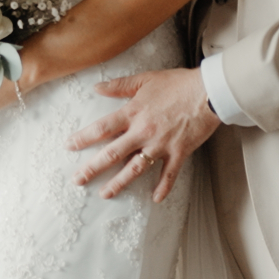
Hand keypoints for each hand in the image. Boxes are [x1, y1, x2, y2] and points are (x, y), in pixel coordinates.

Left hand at [69, 68, 217, 201]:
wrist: (208, 91)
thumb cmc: (178, 83)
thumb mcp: (145, 79)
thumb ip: (120, 85)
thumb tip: (97, 87)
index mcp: (133, 112)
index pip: (102, 128)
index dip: (84, 138)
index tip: (70, 146)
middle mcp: (143, 131)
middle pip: (112, 153)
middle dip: (92, 168)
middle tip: (78, 180)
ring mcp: (160, 144)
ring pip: (135, 169)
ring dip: (119, 183)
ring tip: (105, 194)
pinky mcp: (178, 152)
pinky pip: (169, 174)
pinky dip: (163, 187)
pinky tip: (155, 199)